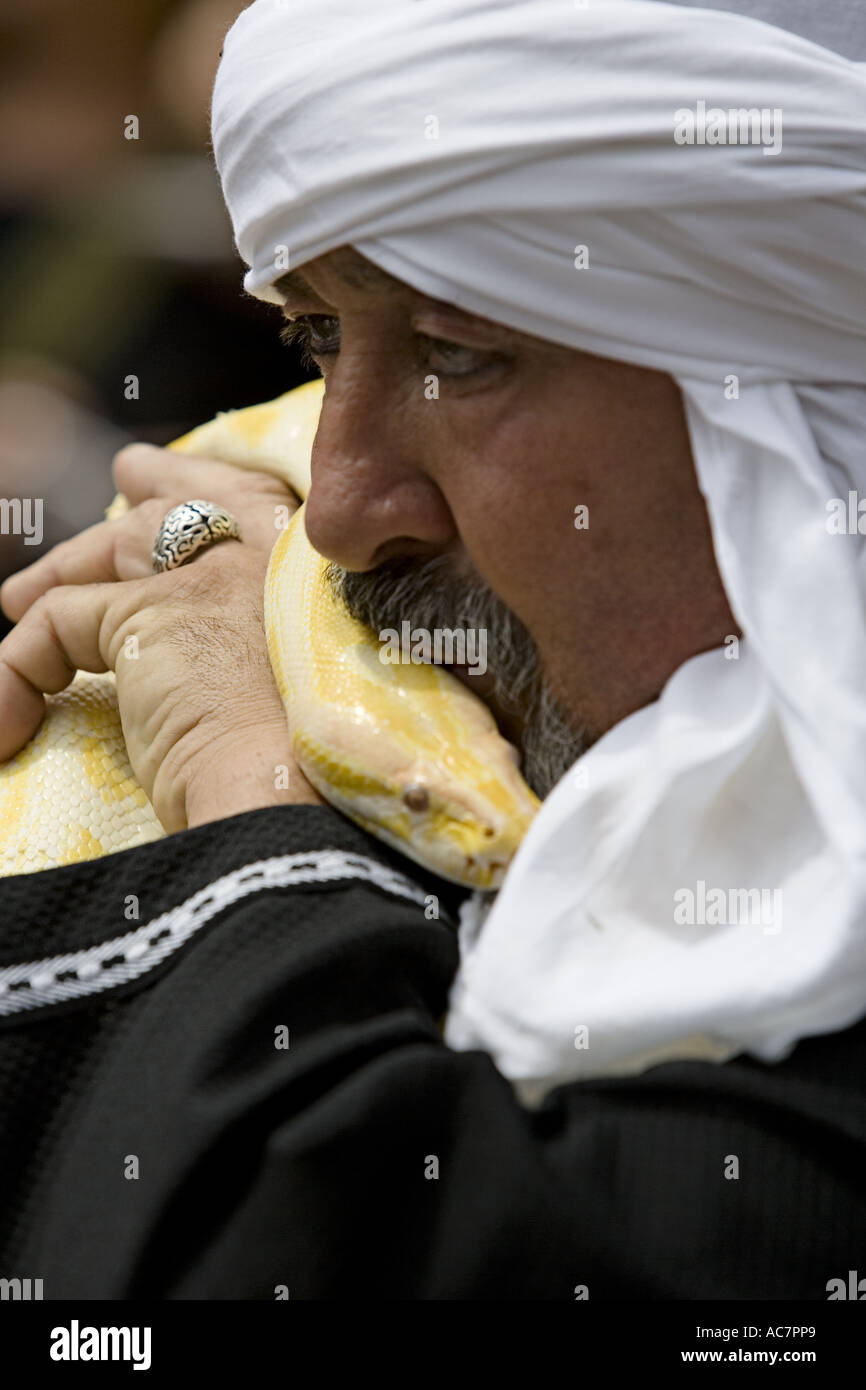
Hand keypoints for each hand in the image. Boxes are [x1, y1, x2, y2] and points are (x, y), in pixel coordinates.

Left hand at [0, 445, 323, 830]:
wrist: (289, 800)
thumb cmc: (293, 774)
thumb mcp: (271, 691)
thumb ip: (235, 644)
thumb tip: (153, 645)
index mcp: (312, 578)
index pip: (255, 503)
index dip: (205, 482)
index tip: (161, 475)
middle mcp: (274, 559)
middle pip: (191, 505)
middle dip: (152, 485)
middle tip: (125, 473)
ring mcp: (217, 575)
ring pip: (117, 548)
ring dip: (60, 574)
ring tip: (17, 600)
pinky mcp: (154, 611)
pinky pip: (61, 621)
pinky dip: (22, 666)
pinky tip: (11, 712)